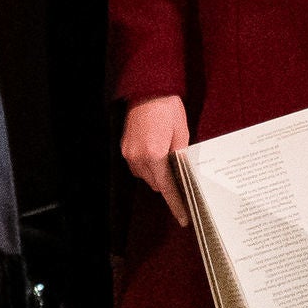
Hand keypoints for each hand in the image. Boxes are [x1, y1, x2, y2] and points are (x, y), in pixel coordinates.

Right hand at [121, 95, 191, 223]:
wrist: (148, 89)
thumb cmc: (168, 108)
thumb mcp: (182, 132)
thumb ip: (181, 156)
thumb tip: (183, 173)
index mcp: (154, 154)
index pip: (166, 187)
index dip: (175, 204)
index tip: (183, 218)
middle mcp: (138, 157)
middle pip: (155, 184)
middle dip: (168, 183)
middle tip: (181, 176)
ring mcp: (129, 152)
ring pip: (145, 176)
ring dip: (157, 174)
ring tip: (168, 159)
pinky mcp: (125, 146)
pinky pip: (138, 165)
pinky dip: (148, 165)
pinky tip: (157, 154)